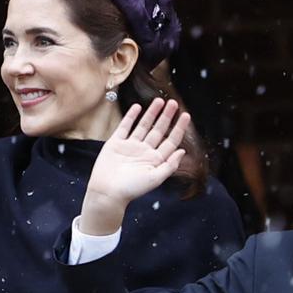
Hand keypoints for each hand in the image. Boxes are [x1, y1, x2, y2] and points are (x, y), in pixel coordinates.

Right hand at [79, 98, 188, 235]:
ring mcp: (130, 146)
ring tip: (159, 101)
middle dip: (166, 117)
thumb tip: (182, 151)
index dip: (179, 128)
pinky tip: (138, 107)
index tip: (186, 115)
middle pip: (159, 130)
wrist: (107, 191)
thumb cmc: (132, 188)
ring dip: (151, 113)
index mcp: (155, 160)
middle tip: (174, 103)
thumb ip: (170, 165)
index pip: (171, 141)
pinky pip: (125, 127)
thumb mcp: (155, 178)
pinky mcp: (116, 143)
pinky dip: (131, 117)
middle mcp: (144, 151)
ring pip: (143, 126)